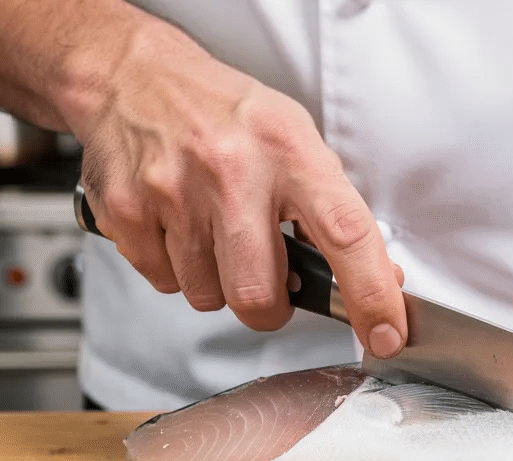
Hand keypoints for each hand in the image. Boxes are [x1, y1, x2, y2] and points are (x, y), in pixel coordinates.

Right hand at [72, 23, 405, 355]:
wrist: (132, 73)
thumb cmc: (224, 113)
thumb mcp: (294, 140)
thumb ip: (333, 209)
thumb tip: (379, 278)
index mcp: (290, 151)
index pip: (347, 235)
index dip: (371, 296)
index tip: (385, 335)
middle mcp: (234, 172)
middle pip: (260, 294)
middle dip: (270, 306)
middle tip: (269, 280)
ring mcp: (175, 191)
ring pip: (208, 296)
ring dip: (218, 284)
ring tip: (215, 235)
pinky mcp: (127, 210)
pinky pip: (164, 282)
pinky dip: (176, 270)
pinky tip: (179, 228)